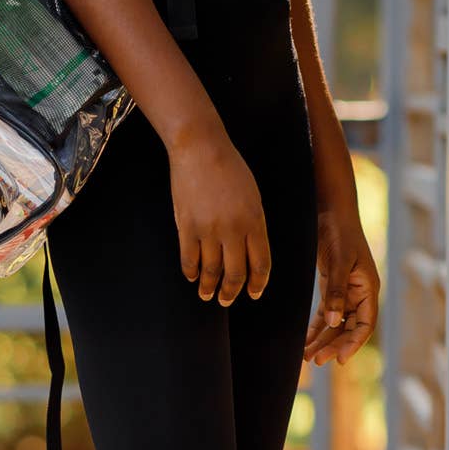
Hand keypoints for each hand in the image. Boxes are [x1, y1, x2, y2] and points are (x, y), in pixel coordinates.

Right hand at [169, 129, 271, 307]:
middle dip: (232, 292)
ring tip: (207, 294)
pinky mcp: (186, 226)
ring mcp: (208, 230)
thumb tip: (250, 251)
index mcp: (255, 221)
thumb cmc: (230, 168)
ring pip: (211, 271)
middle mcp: (233, 230)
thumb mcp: (253, 196)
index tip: (254, 294)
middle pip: (235, 273)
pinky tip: (191, 276)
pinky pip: (188, 259)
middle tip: (227, 300)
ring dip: (209, 287)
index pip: (261, 264)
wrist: (200, 148)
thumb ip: (254, 224)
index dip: (258, 283)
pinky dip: (190, 272)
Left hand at [304, 202, 379, 365]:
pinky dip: (316, 327)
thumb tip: (334, 323)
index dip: (353, 343)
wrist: (330, 209)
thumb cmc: (340, 231)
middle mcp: (359, 292)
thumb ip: (337, 292)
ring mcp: (346, 290)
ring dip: (323, 340)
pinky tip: (305, 340)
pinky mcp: (331, 285)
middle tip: (315, 361)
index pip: (365, 324)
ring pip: (336, 324)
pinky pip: (325, 313)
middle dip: (333, 345)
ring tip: (307, 357)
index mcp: (368, 288)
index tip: (339, 359)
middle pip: (349, 328)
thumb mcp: (340, 261)